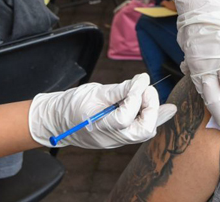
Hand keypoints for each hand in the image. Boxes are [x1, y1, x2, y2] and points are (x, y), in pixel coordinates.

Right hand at [28, 73, 176, 148]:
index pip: (125, 116)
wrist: (56, 120)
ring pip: (144, 131)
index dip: (136, 96)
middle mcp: (111, 138)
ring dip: (152, 111)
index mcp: (99, 127)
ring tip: (148, 93)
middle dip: (151, 108)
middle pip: (143, 130)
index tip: (140, 80)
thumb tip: (143, 81)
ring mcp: (116, 140)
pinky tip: (163, 108)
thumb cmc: (71, 105)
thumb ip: (120, 90)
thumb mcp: (94, 93)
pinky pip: (140, 130)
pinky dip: (152, 117)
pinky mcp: (119, 137)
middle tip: (147, 90)